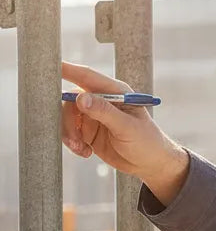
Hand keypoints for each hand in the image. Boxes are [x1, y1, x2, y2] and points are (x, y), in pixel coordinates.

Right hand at [61, 61, 189, 205]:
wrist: (151, 164)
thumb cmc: (147, 142)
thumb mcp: (127, 127)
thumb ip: (104, 112)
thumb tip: (80, 97)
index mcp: (115, 92)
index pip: (87, 76)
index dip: (67, 70)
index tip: (49, 66)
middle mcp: (101, 101)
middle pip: (70, 100)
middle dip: (68, 120)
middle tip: (74, 139)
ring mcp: (93, 116)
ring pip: (67, 117)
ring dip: (69, 134)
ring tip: (81, 148)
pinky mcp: (88, 131)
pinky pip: (70, 132)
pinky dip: (72, 143)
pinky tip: (85, 152)